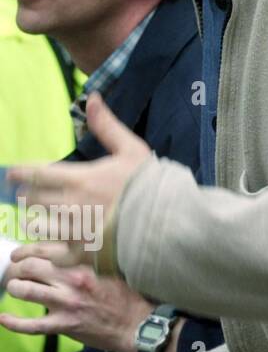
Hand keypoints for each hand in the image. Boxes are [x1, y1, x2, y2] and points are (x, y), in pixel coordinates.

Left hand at [0, 256, 151, 351]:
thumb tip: (63, 247)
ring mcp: (68, 303)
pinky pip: (31, 325)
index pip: (47, 247)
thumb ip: (87, 256)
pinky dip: (13, 322)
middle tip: (15, 270)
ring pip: (26, 290)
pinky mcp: (64, 324)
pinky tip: (3, 318)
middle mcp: (74, 279)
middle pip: (31, 266)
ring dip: (14, 287)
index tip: (20, 252)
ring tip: (15, 287)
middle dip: (17, 267)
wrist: (135, 322)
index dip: (27, 248)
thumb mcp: (110, 266)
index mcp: (86, 261)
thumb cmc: (124, 292)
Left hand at [6, 93, 153, 266]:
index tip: (13, 173)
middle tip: (28, 194)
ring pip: (38, 225)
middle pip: (33, 200)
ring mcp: (75, 231)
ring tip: (36, 219)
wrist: (169, 222)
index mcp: (81, 179)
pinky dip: (37, 252)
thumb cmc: (151, 185)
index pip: (37, 174)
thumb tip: (92, 98)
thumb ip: (107, 126)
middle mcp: (72, 205)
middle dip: (27, 195)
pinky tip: (31, 251)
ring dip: (34, 220)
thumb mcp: (132, 149)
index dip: (20, 172)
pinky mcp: (81, 253)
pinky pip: (49, 254)